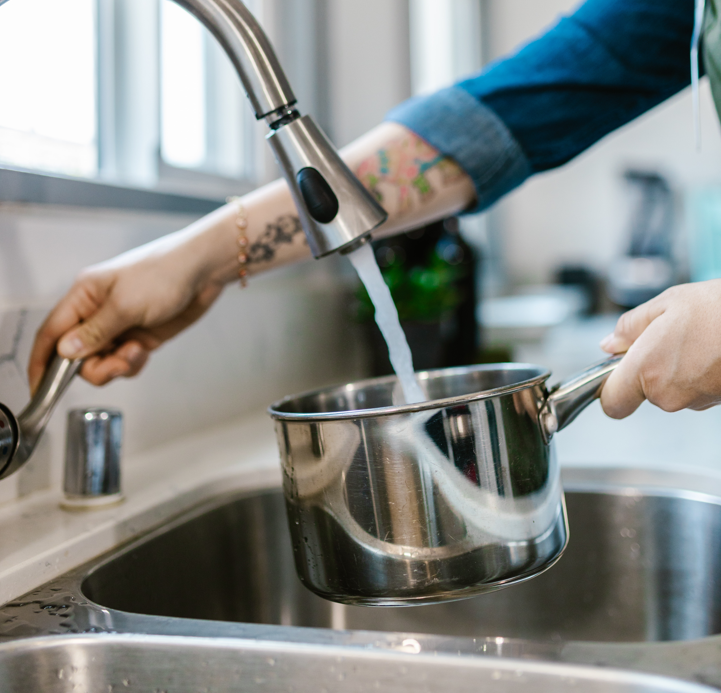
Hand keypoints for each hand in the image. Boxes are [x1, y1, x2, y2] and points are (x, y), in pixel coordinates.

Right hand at [28, 231, 226, 391]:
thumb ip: (95, 331)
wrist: (203, 272)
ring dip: (117, 365)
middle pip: (77, 356)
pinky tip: (144, 352)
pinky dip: (132, 364)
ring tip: (136, 352)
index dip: (43, 361)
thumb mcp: (126, 304)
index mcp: (85, 297)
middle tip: (117, 363)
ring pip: (102, 362)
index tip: (41, 388)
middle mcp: (98, 313)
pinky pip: (124, 362)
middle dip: (95, 367)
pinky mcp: (139, 336)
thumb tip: (65, 351)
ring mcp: (119, 326)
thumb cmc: (165, 273)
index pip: (52, 333)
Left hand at [600, 280, 720, 418]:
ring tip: (696, 339)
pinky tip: (712, 349)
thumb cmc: (719, 309)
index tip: (614, 375)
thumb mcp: (665, 304)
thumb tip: (608, 345)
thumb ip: (629, 328)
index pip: (613, 403)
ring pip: (672, 391)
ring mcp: (695, 401)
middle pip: (644, 392)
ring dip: (677, 369)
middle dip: (649, 369)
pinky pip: (697, 391)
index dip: (611, 391)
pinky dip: (699, 373)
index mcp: (645, 369)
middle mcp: (667, 393)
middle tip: (667, 337)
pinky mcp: (717, 402)